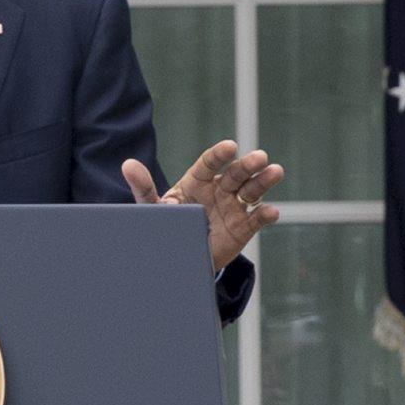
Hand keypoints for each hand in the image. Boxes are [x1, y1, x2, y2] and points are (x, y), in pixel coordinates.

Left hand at [127, 139, 282, 274]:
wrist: (180, 257)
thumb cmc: (167, 225)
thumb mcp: (153, 208)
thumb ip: (144, 188)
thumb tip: (127, 164)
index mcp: (198, 180)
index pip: (210, 163)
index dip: (220, 154)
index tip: (230, 146)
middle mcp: (219, 189)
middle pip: (236, 173)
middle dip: (248, 165)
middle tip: (261, 157)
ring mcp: (233, 207)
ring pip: (252, 190)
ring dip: (264, 181)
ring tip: (276, 171)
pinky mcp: (244, 227)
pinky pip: (257, 218)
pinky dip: (266, 214)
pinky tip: (272, 212)